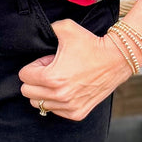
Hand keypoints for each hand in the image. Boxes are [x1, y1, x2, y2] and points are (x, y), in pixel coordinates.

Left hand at [18, 19, 133, 120]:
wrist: (117, 59)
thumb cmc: (91, 44)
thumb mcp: (66, 28)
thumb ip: (47, 28)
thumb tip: (39, 32)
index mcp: (52, 77)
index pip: (24, 76)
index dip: (34, 66)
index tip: (47, 61)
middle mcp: (59, 95)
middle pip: (28, 93)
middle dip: (35, 80)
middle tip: (51, 70)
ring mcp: (69, 106)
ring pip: (40, 104)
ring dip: (45, 92)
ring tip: (60, 80)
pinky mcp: (77, 113)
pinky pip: (55, 111)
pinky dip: (57, 101)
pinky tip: (68, 89)